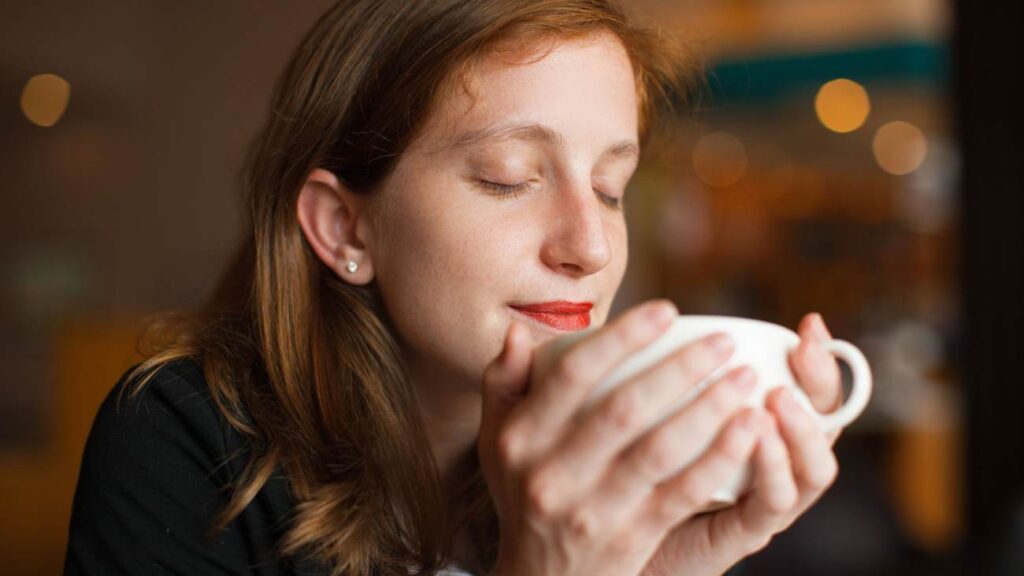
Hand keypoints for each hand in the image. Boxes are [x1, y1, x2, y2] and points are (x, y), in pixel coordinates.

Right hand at [478, 300, 767, 575]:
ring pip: (660, 450)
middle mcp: (552, 474)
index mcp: (520, 439)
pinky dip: (719, 459)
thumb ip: (502, 383)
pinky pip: (682, 493)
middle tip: (723, 342)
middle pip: (624, 409)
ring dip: (709, 410)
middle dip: (679, 369)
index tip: (667, 311)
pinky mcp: (631, 539)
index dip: (622, 338)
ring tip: (745, 377)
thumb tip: (519, 330)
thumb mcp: (496, 442)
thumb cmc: (524, 494)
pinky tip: (750, 429)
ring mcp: (593, 511)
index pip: (573, 375)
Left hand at [639, 312, 843, 575]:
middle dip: (820, 385)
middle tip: (800, 352)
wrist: (610, 544)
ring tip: (777, 396)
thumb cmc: (628, 470)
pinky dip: (772, 468)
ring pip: (814, 469)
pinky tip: (755, 433)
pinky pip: (773, 502)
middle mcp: (773, 466)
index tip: (809, 324)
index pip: (811, 393)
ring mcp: (764, 502)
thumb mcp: (649, 414)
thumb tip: (659, 315)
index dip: (818, 360)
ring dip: (802, 428)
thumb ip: (665, 376)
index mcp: (759, 432)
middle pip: (825, 426)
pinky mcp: (745, 534)